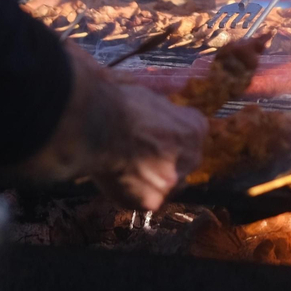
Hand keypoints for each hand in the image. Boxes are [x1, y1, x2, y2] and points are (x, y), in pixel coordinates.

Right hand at [21, 44, 206, 209]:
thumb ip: (166, 103)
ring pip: (165, 184)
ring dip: (150, 178)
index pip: (192, 136)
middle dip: (166, 159)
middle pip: (184, 162)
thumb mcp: (150, 94)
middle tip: (140, 153)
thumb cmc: (120, 102)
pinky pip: (144, 201)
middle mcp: (190, 157)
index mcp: (194, 128)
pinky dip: (131, 193)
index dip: (172, 136)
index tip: (156, 135)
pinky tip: (117, 177)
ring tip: (126, 165)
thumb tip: (176, 88)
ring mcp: (171, 182)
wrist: (96, 122)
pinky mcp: (151, 202)